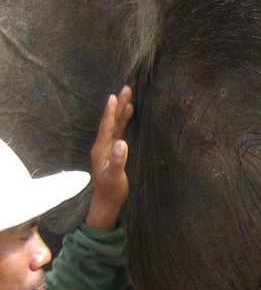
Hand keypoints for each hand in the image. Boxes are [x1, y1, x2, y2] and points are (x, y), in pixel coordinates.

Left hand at [85, 86, 133, 230]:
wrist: (106, 200)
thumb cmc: (111, 189)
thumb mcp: (115, 176)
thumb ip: (118, 160)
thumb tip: (122, 142)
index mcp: (101, 149)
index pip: (107, 126)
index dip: (111, 111)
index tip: (115, 96)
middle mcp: (103, 145)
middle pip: (111, 121)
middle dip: (118, 105)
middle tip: (126, 89)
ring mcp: (108, 148)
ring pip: (115, 125)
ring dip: (121, 111)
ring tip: (128, 98)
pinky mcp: (114, 151)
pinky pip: (119, 131)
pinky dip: (123, 121)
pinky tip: (128, 116)